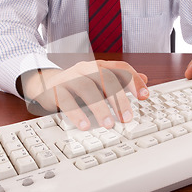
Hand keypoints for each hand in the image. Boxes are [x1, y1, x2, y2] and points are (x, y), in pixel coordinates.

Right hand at [19, 60, 148, 130]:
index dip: (134, 81)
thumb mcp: (100, 82)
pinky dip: (77, 114)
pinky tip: (85, 125)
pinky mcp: (56, 90)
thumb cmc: (78, 85)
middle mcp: (85, 69)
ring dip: (99, 107)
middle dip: (119, 98)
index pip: (121, 68)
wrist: (46, 84)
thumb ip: (121, 80)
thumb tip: (145, 79)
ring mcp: (70, 78)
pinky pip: (66, 100)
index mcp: (99, 66)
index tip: (144, 96)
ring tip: (108, 124)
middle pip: (106, 78)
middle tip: (127, 117)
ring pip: (87, 88)